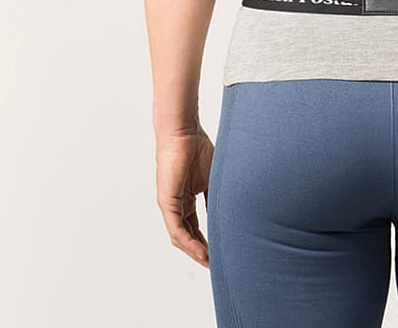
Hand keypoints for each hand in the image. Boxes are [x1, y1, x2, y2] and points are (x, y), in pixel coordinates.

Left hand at [155, 125, 213, 266]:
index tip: (219, 253)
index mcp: (187, 198)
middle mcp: (177, 204)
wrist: (185, 133)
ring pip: (181, 236)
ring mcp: (170, 204)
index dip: (206, 242)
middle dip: (201, 252)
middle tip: (214, 265)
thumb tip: (231, 214)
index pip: (195, 227)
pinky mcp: (167, 202)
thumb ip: (217, 196)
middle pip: (188, 235)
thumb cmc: (198, 148)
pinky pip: (177, 228)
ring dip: (195, 251)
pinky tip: (201, 251)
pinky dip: (189, 242)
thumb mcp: (213, 179)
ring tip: (210, 262)